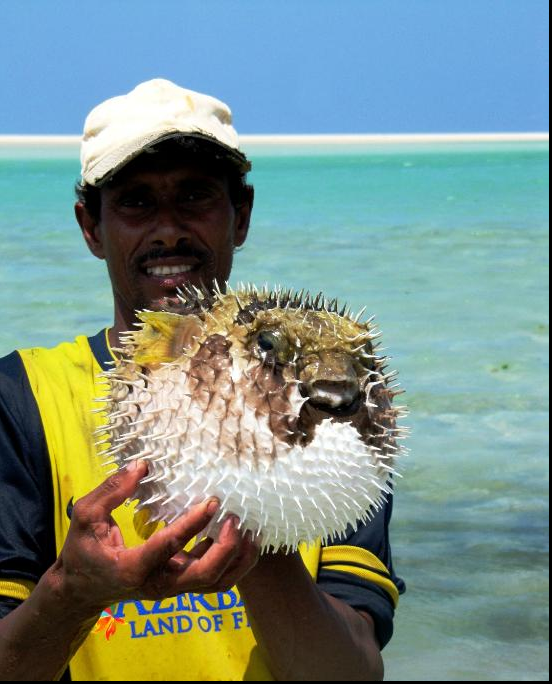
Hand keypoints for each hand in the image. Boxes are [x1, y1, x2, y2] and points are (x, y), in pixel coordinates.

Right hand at [47, 460, 259, 616]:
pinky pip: (215, 579)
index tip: (212, 502)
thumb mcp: (84, 516)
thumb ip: (111, 490)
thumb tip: (142, 465)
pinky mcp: (180, 584)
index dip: (192, 524)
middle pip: (204, 575)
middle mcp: (157, 584)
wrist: (82, 590)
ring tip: (250, 530)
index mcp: (131, 568)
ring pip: (216, 583)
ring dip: (238, 559)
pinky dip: (233, 561)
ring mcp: (171, 587)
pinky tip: (240, 536)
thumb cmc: (82, 549)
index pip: (167, 547)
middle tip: (235, 518)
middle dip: (226, 548)